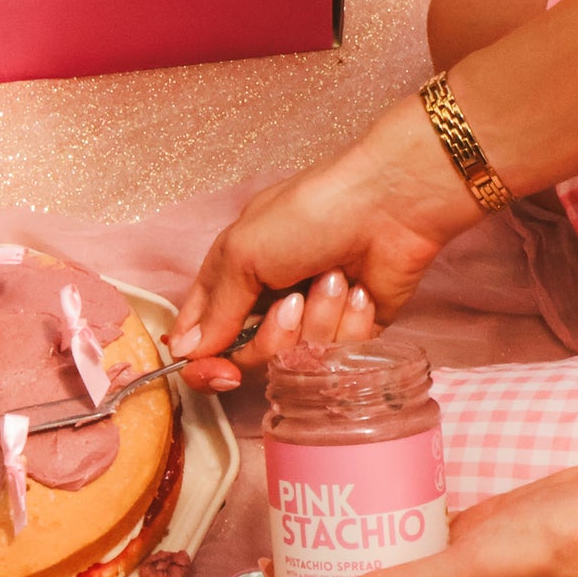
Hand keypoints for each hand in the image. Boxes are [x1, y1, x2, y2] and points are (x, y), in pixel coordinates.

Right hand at [167, 98, 482, 389]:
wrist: (389, 204)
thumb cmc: (309, 213)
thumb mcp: (243, 252)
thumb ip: (215, 308)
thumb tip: (188, 352)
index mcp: (233, 275)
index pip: (201, 336)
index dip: (203, 361)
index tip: (217, 372)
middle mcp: (267, 300)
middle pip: (249, 357)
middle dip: (271, 336)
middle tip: (290, 300)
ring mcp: (310, 317)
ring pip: (295, 358)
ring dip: (316, 319)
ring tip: (333, 278)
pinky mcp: (352, 330)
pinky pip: (337, 355)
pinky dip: (348, 323)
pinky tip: (360, 290)